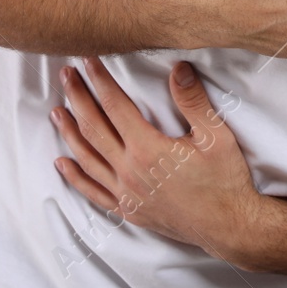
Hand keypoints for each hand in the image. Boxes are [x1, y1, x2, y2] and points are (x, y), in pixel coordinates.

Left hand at [51, 56, 266, 267]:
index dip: (100, 81)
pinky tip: (62, 163)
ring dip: (69, 133)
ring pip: (87, 158)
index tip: (88, 61)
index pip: (115, 106)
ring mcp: (127, 193)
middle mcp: (130, 172)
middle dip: (78, 98)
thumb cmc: (225, 180)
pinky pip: (94, 192)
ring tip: (57, 112)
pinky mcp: (129, 210)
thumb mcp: (215, 136)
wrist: (229, 226)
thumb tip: (178, 67)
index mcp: (148, 150)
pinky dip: (76, 177)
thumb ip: (193, 101)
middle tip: (66, 75)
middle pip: (94, 128)